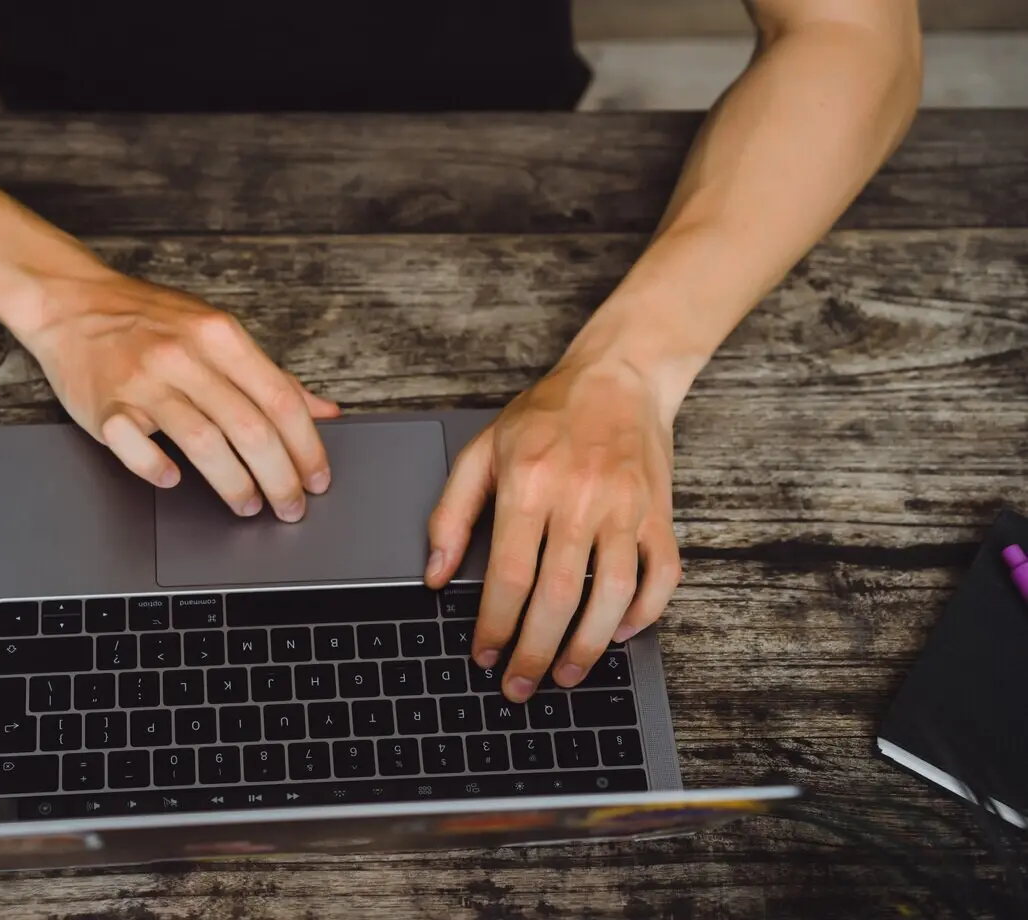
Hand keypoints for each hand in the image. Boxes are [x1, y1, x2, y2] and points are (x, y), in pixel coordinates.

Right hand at [16, 270, 339, 519]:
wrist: (71, 301)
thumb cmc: (149, 320)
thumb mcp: (218, 332)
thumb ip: (270, 376)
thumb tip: (325, 413)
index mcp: (219, 336)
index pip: (280, 399)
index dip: (307, 447)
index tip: (317, 478)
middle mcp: (184, 356)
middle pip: (249, 428)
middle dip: (280, 477)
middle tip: (292, 507)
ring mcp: (143, 380)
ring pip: (203, 443)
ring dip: (234, 484)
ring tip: (249, 506)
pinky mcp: (105, 405)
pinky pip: (135, 446)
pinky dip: (157, 468)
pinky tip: (174, 480)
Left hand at [424, 356, 681, 701]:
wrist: (618, 377)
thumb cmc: (545, 415)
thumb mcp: (481, 451)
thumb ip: (451, 513)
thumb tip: (435, 574)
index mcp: (529, 484)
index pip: (509, 575)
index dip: (494, 625)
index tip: (484, 655)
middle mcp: (580, 499)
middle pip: (557, 597)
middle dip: (534, 653)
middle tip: (518, 686)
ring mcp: (626, 508)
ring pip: (612, 596)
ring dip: (588, 647)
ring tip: (565, 675)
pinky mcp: (659, 514)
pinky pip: (662, 576)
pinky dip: (644, 613)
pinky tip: (619, 633)